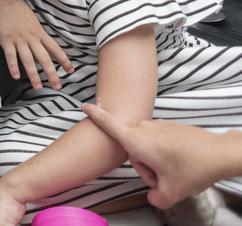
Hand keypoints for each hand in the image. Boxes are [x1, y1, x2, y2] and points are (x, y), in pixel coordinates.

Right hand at [0, 0, 72, 90]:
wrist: (3, 3)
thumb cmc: (18, 12)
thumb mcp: (34, 22)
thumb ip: (39, 35)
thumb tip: (46, 46)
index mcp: (40, 33)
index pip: (56, 49)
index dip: (64, 61)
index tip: (71, 71)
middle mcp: (32, 38)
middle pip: (44, 58)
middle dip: (52, 74)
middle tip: (57, 86)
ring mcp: (19, 40)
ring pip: (28, 60)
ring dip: (34, 75)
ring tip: (38, 87)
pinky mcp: (6, 40)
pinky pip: (10, 56)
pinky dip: (13, 67)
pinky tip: (15, 76)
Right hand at [82, 103, 231, 207]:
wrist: (219, 153)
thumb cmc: (193, 167)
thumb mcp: (171, 193)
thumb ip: (155, 198)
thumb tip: (155, 197)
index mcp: (137, 141)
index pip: (109, 124)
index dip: (95, 115)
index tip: (85, 106)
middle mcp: (145, 129)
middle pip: (133, 149)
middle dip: (145, 167)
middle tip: (163, 179)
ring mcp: (160, 126)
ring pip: (148, 146)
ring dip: (157, 161)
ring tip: (176, 171)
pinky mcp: (172, 127)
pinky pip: (162, 142)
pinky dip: (168, 154)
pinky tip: (183, 162)